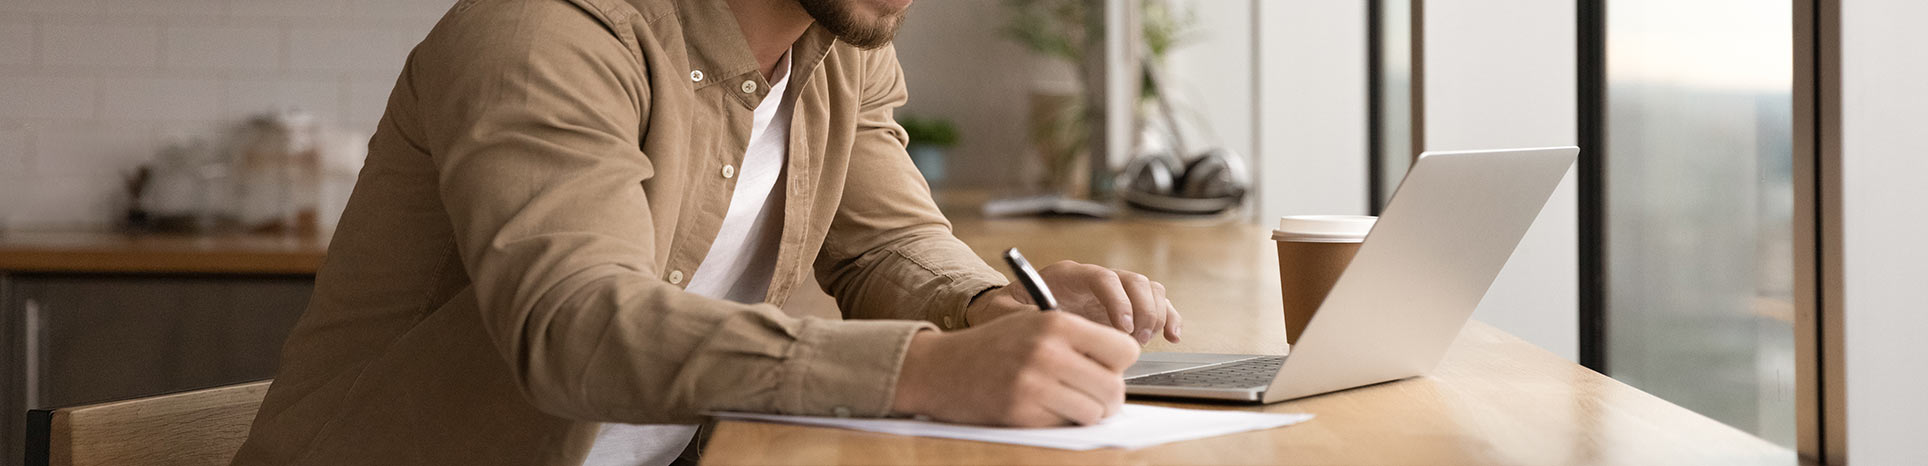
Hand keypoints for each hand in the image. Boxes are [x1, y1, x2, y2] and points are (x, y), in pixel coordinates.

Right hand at [892, 311, 1139, 425]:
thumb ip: (1076, 339)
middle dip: (1107, 397)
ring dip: (1085, 412)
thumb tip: (1122, 364)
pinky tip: (1039, 407)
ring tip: (1065, 401)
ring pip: (1095, 412)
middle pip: (1114, 388)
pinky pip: (1066, 425)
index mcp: (1057, 323)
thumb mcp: (1033, 324)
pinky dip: (1059, 421)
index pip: (1124, 350)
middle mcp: (1049, 352)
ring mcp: (1035, 384)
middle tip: (1090, 394)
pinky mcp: (1022, 413)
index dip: (1117, 363)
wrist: (939, 368)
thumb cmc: (991, 346)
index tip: (1104, 367)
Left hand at [967, 260, 1182, 344]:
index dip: (1117, 300)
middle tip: (1134, 340)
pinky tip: (1172, 337)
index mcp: (1068, 275)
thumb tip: (1045, 324)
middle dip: (1142, 310)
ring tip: (1141, 342)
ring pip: (1148, 289)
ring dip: (1155, 314)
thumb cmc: (1005, 312)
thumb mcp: (1003, 312)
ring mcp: (1112, 293)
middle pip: (1133, 281)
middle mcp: (1095, 279)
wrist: (1009, 312)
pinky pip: (1155, 304)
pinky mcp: (1124, 308)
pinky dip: (1168, 318)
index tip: (1121, 327)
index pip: (1102, 278)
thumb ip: (1021, 316)